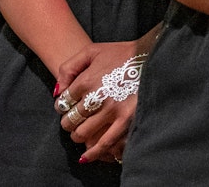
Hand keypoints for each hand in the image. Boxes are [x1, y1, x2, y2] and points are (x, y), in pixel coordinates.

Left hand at [55, 41, 143, 162]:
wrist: (151, 55)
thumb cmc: (120, 53)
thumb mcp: (91, 51)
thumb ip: (68, 68)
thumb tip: (56, 93)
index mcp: (86, 80)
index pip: (63, 102)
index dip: (62, 106)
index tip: (67, 106)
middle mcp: (96, 97)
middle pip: (71, 119)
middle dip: (68, 122)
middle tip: (72, 121)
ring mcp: (111, 110)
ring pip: (83, 133)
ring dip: (77, 135)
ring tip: (80, 133)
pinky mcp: (126, 120)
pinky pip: (105, 143)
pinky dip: (93, 153)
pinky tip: (86, 157)